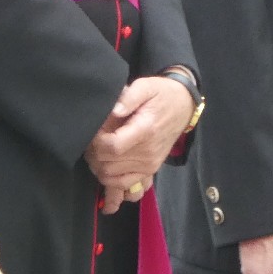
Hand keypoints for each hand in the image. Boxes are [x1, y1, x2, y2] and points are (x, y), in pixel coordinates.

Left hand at [84, 76, 192, 212]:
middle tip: (90, 140)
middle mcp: (148, 153)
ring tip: (95, 152)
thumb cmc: (161, 94)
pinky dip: (111, 184)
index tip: (92, 132)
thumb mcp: (145, 86)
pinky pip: (126, 187)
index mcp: (145, 130)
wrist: (182, 107)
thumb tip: (114, 110)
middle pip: (108, 165)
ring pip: (112, 178)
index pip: (112, 147)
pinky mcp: (150, 171)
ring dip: (98, 168)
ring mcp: (149, 165)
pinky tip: (104, 171)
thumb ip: (128, 97)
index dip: (96, 142)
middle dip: (92, 154)